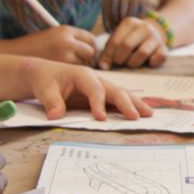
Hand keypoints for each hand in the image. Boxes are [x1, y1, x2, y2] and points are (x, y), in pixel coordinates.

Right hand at [16, 25, 98, 65]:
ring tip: (66, 66)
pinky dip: (72, 73)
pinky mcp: (60, 67)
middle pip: (91, 51)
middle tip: (78, 62)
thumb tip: (93, 50)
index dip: (90, 47)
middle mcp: (67, 40)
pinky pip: (74, 71)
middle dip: (88, 58)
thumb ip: (72, 40)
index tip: (86, 53)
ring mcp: (64, 54)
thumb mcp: (54, 36)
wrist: (13, 55)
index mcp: (66, 30)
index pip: (91, 39)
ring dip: (80, 66)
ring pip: (84, 63)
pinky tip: (61, 72)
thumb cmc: (35, 47)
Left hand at [18, 58, 153, 120]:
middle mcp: (96, 79)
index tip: (101, 118)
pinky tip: (140, 113)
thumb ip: (51, 102)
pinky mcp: (102, 95)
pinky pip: (118, 100)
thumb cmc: (45, 80)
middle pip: (115, 90)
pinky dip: (130, 106)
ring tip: (149, 114)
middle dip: (127, 103)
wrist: (44, 74)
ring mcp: (101, 86)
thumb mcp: (44, 89)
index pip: (95, 89)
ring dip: (135, 104)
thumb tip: (55, 116)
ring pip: (121, 94)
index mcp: (83, 75)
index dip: (99, 103)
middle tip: (136, 117)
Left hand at [99, 17, 169, 69]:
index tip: (105, 65)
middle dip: (120, 59)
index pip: (115, 41)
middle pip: (127, 46)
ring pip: (143, 53)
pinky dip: (152, 63)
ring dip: (134, 62)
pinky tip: (147, 63)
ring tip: (131, 63)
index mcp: (129, 23)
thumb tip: (102, 67)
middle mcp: (144, 27)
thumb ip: (108, 52)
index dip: (108, 56)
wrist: (152, 36)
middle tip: (119, 63)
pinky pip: (159, 58)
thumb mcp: (118, 41)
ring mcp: (156, 37)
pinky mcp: (164, 48)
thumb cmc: (129, 41)